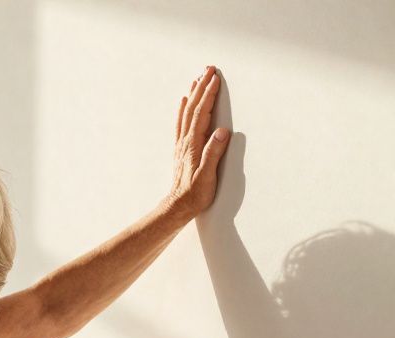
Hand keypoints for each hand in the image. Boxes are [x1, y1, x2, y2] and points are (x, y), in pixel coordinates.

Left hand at [167, 65, 230, 219]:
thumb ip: (213, 153)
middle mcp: (185, 140)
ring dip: (193, 93)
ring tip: (198, 77)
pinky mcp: (181, 148)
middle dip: (201, 86)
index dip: (208, 94)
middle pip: (192, 108)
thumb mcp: (208, 176)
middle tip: (208, 68)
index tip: (215, 78)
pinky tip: (183, 101)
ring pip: (186, 112)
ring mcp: (182, 143)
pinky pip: (181, 123)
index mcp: (193, 144)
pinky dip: (183, 109)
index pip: (201, 113)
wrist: (178, 205)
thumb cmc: (195, 193)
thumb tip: (221, 132)